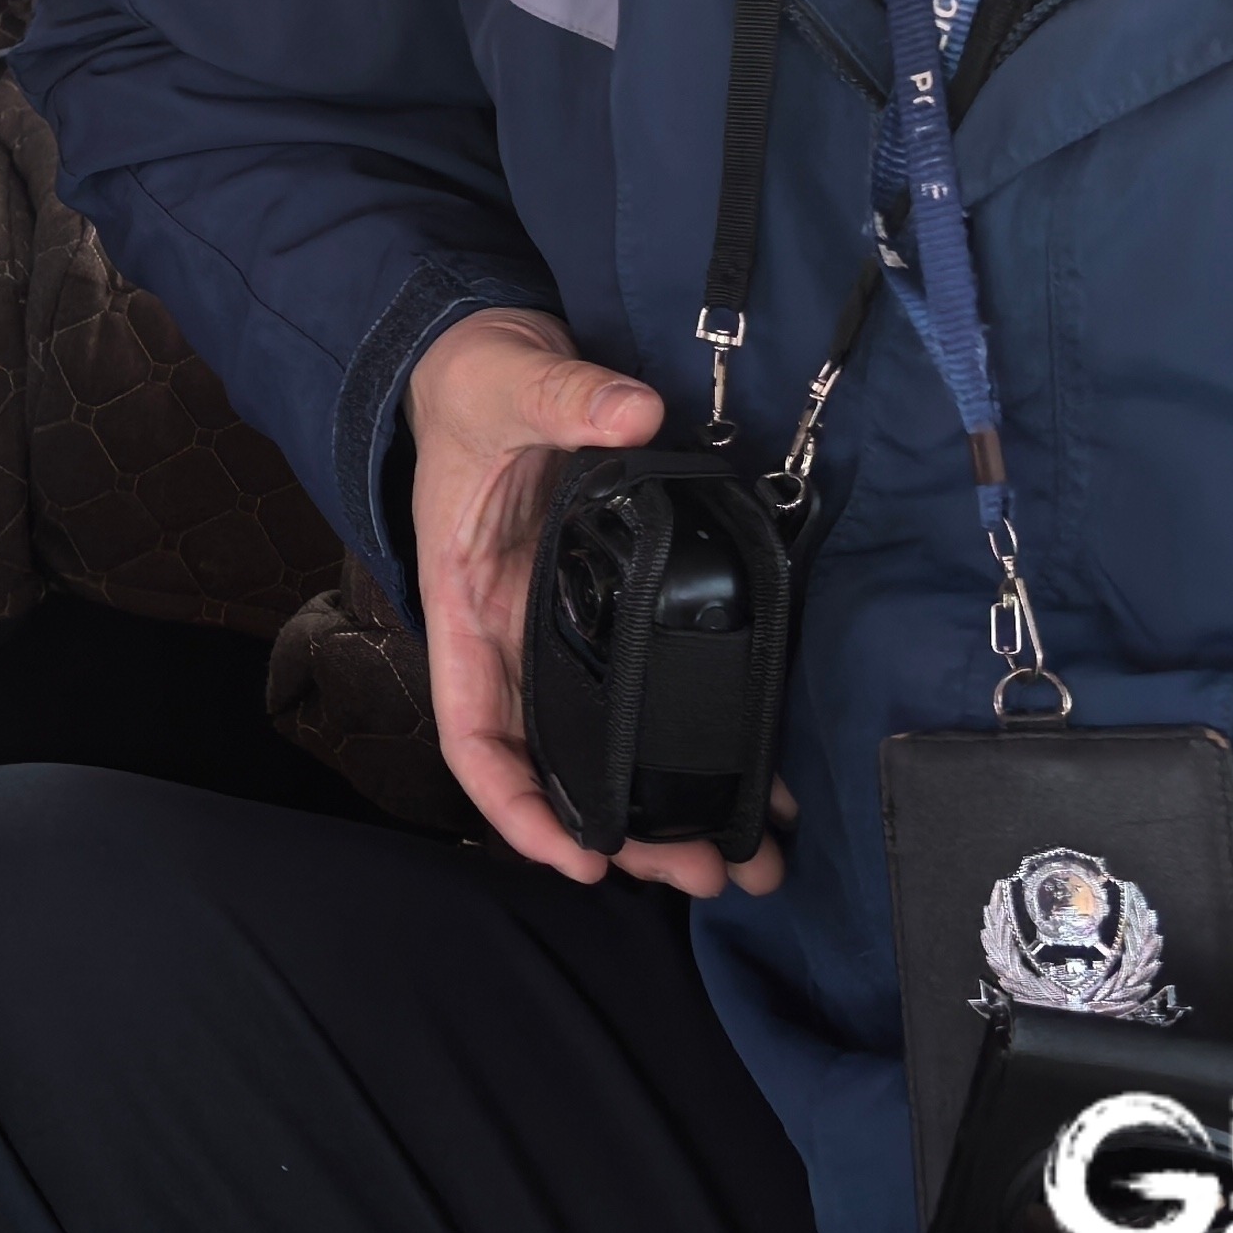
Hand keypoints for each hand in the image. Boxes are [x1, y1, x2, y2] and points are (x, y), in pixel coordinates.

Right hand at [407, 307, 781, 899]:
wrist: (497, 355)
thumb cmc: (479, 380)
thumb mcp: (510, 382)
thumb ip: (565, 396)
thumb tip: (633, 410)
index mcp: (467, 603)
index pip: (474, 732)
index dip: (517, 806)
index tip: (577, 858)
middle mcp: (515, 633)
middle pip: (559, 762)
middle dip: (627, 834)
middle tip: (709, 877)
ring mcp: (565, 624)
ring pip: (614, 741)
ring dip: (673, 809)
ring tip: (750, 860)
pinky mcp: (616, 604)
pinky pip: (657, 685)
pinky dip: (706, 737)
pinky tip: (765, 778)